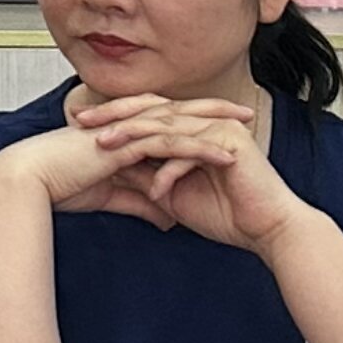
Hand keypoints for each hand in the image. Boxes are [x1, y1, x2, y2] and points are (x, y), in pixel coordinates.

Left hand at [62, 88, 311, 253]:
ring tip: (103, 147)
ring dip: (132, 137)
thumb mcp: (170, 193)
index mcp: (191, 129)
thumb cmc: (225, 214)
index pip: (144, 115)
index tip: (76, 126)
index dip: (111, 118)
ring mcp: (218, 129)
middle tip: (81, 123)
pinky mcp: (229, 143)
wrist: (265, 232)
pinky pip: (186, 150)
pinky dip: (167, 171)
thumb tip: (109, 166)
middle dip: (113, 116)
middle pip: (151, 110)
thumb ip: (143, 175)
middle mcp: (204, 122)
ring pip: (165, 125)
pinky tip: (153, 191)